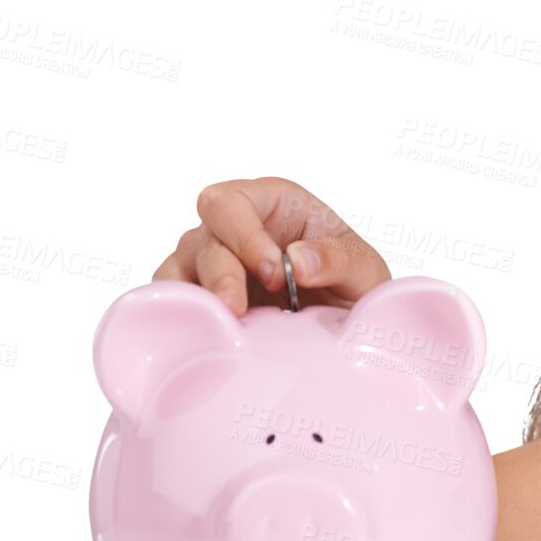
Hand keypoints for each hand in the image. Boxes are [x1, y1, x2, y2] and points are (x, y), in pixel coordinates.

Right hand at [153, 177, 391, 317]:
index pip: (231, 202)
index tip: (274, 272)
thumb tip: (297, 260)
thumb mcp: (364, 269)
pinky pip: (176, 303)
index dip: (243, 234)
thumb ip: (338, 259)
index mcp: (272, 203)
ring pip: (179, 271)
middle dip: (220, 275)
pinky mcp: (202, 300)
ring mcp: (210, 263)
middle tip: (240, 308)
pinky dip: (186, 319)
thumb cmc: (352, 283)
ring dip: (197, 300)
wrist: (347, 327)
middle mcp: (234, 228)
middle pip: (202, 239)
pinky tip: (209, 338)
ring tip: (224, 329)